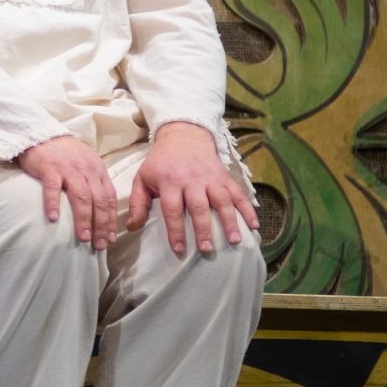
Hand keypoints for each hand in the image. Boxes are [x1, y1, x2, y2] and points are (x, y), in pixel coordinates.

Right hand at [16, 136, 116, 250]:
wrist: (42, 133)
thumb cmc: (64, 153)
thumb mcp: (86, 163)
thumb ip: (95, 182)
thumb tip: (103, 209)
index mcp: (98, 171)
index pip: (109, 198)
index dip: (111, 220)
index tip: (111, 238)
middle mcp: (86, 170)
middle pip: (98, 201)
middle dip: (101, 225)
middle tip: (99, 244)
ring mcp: (68, 169)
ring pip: (81, 197)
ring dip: (83, 219)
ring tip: (82, 238)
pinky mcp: (49, 168)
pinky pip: (52, 188)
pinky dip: (53, 204)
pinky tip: (53, 219)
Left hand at [129, 122, 259, 256]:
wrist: (184, 136)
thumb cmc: (161, 163)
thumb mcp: (142, 178)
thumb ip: (138, 203)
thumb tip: (132, 228)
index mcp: (169, 182)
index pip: (172, 208)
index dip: (175, 230)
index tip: (179, 249)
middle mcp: (192, 180)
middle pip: (199, 206)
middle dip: (204, 229)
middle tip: (207, 249)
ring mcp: (211, 178)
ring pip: (222, 200)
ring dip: (230, 221)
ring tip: (235, 241)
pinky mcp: (225, 177)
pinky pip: (238, 193)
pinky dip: (248, 209)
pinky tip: (254, 225)